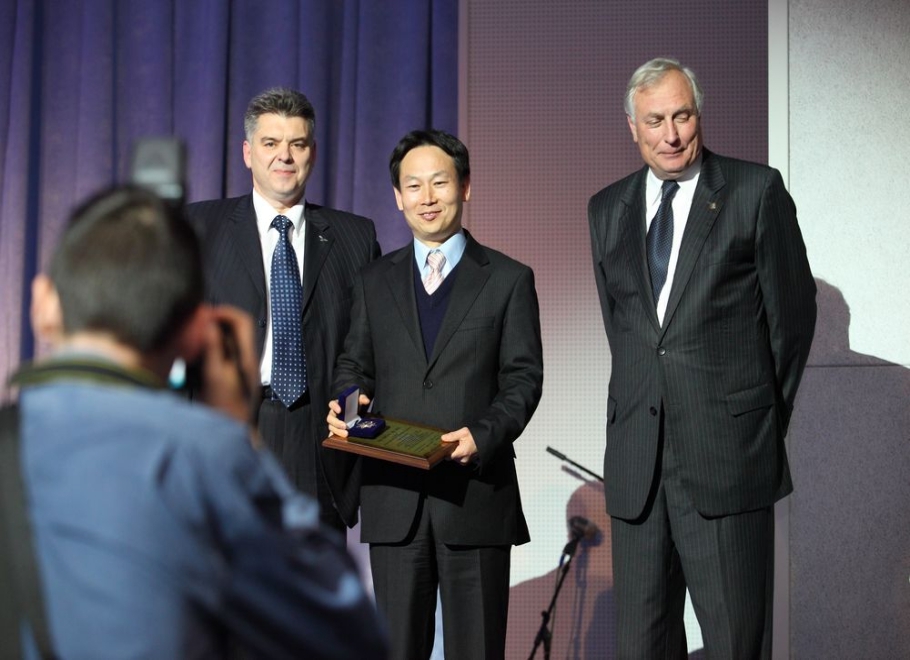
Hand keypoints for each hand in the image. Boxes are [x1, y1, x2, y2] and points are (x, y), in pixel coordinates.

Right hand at [199, 305, 258, 428]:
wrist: (230, 435)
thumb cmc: (226, 410)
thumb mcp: (215, 376)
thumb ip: (213, 348)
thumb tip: (209, 323)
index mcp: (247, 357)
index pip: (242, 321)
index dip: (224, 312)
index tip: (204, 313)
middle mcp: (244, 360)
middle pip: (230, 330)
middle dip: (211, 325)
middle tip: (192, 326)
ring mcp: (236, 369)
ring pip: (221, 343)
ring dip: (205, 339)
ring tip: (189, 344)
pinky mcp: (226, 378)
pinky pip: (215, 357)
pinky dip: (203, 354)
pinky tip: (190, 362)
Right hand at [327, 393, 370, 437]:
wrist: (358, 414)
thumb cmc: (355, 406)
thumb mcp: (359, 400)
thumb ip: (362, 398)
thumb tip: (366, 401)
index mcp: (337, 405)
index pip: (332, 404)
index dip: (334, 407)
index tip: (340, 410)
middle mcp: (334, 414)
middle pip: (330, 418)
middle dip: (337, 422)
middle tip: (344, 426)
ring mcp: (334, 423)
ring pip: (331, 427)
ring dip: (338, 431)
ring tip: (346, 434)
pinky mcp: (336, 429)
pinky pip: (332, 433)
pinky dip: (334, 436)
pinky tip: (338, 439)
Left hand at [441, 427, 477, 465]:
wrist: (485, 439)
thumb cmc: (475, 436)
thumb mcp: (463, 432)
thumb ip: (452, 436)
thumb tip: (443, 438)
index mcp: (461, 453)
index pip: (447, 456)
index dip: (446, 450)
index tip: (446, 445)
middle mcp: (463, 459)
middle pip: (451, 457)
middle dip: (452, 451)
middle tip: (455, 443)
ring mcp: (467, 461)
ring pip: (456, 458)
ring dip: (456, 453)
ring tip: (460, 445)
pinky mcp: (469, 461)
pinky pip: (461, 459)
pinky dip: (461, 454)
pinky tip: (463, 448)